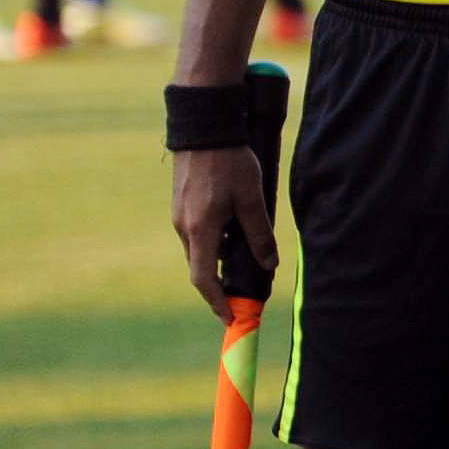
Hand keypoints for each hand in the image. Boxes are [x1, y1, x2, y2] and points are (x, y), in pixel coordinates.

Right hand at [172, 147, 275, 317]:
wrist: (203, 131)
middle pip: (201, 267)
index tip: (230, 317)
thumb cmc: (229, 163)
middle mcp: (184, 228)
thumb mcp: (252, 199)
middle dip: (221, 285)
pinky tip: (236, 236)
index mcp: (200, 230)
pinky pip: (199, 235)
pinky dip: (215, 244)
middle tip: (246, 296)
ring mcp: (180, 217)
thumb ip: (259, 234)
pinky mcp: (182, 207)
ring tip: (248, 264)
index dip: (216, 302)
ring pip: (201, 250)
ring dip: (220, 262)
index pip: (203, 279)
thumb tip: (268, 264)